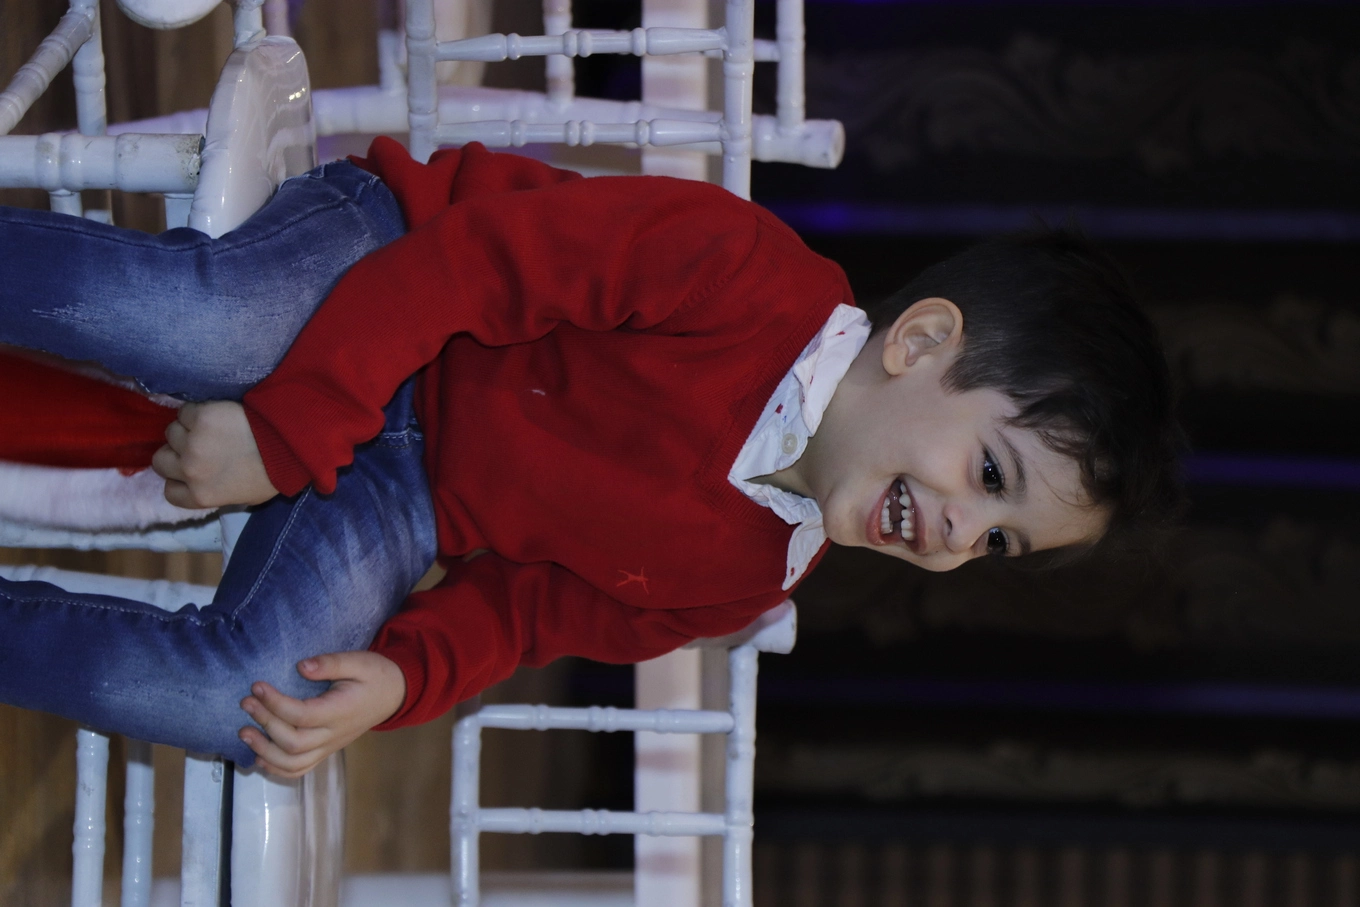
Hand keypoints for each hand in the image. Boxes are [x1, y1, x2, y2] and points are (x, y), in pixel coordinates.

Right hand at [152, 401, 278, 508]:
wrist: (289, 446)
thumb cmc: (272, 474)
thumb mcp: (242, 498)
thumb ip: (213, 492)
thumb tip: (199, 483)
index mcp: (200, 496)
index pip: (169, 491)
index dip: (178, 478)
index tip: (190, 470)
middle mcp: (189, 472)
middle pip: (161, 460)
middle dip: (176, 452)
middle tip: (198, 445)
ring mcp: (193, 443)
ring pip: (171, 432)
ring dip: (186, 429)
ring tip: (210, 428)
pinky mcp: (201, 417)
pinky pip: (185, 411)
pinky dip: (196, 411)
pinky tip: (216, 414)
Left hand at [238, 651, 406, 777]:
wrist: (394, 694)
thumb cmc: (375, 675)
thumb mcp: (358, 661)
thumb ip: (330, 663)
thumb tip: (301, 667)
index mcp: (341, 711)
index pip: (302, 715)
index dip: (276, 703)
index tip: (257, 686)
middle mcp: (334, 734)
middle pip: (293, 742)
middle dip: (265, 724)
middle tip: (246, 703)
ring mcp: (329, 746)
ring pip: (294, 763)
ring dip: (265, 752)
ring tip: (244, 732)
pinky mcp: (326, 750)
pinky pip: (300, 769)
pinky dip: (277, 769)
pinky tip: (259, 757)